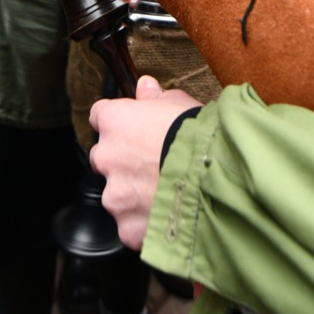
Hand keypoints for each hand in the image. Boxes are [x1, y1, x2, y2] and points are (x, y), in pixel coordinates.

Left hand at [89, 75, 201, 249]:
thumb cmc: (197, 136)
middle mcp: (106, 158)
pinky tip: (168, 215)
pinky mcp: (127, 227)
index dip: (119, 122)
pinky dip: (145, 223)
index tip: (133, 128)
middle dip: (124, 161)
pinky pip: (131, 226)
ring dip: (134, 195)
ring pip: (117, 195)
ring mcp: (115, 196)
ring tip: (166, 193)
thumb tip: (144, 86)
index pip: (100, 117)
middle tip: (154, 164)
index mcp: (114, 122)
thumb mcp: (179, 104)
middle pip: (105, 158)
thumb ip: (155, 97)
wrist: (214, 177)